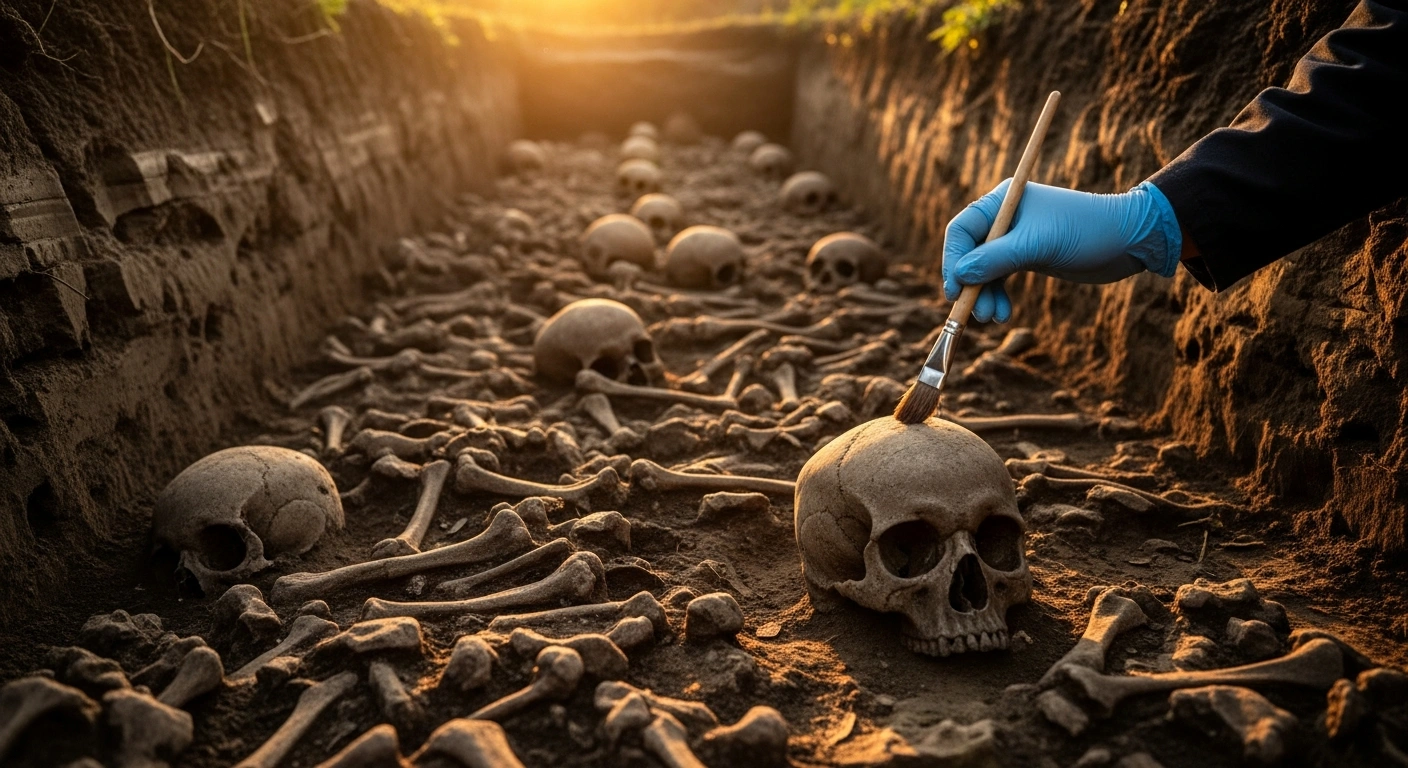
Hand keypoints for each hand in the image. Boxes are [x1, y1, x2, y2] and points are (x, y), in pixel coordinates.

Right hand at [941, 180, 1181, 321]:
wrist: (1129, 240)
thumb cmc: (1086, 231)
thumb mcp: (1038, 245)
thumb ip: (996, 259)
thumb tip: (960, 276)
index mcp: (1003, 201)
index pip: (961, 230)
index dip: (953, 260)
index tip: (955, 290)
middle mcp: (1005, 217)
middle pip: (969, 253)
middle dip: (970, 284)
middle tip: (975, 313)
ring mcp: (1015, 238)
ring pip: (983, 270)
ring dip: (984, 295)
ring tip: (993, 318)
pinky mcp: (1028, 256)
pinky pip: (1000, 277)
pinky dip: (998, 295)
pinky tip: (1003, 313)